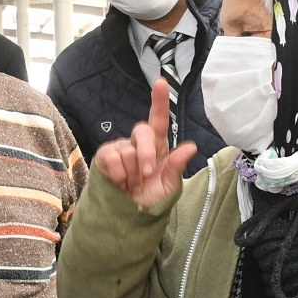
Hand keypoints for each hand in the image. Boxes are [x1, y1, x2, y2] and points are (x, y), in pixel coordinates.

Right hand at [93, 80, 197, 212]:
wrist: (131, 215)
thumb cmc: (153, 198)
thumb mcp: (170, 186)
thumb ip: (177, 166)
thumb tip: (191, 146)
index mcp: (159, 145)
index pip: (159, 119)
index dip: (159, 100)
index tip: (161, 82)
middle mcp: (139, 142)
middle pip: (142, 131)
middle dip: (146, 153)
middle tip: (146, 174)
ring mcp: (121, 148)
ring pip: (127, 150)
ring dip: (131, 173)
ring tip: (132, 185)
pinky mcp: (106, 156)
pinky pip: (111, 158)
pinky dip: (118, 174)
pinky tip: (120, 183)